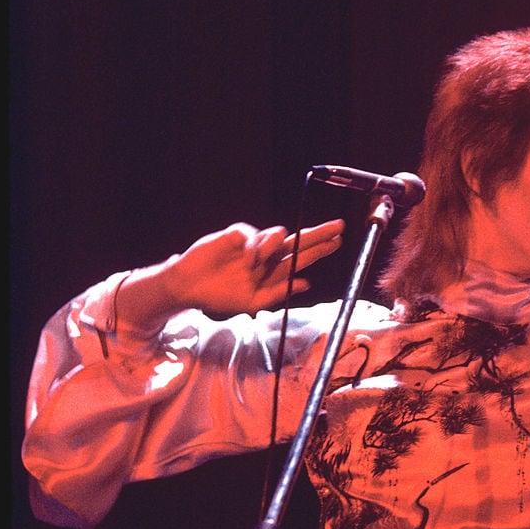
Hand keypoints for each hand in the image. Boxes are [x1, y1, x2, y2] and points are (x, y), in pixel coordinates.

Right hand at [164, 220, 344, 316]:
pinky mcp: (236, 235)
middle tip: (339, 226)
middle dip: (319, 234)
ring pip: (277, 235)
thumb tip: (306, 284)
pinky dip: (253, 246)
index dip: (320, 249)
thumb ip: (279, 293)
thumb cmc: (220, 296)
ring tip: (255, 265)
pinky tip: (246, 258)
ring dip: (272, 248)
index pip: (303, 257)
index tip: (338, 241)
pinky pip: (253, 233)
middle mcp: (267, 256)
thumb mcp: (252, 302)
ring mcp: (253, 244)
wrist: (190, 287)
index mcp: (273, 271)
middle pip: (299, 240)